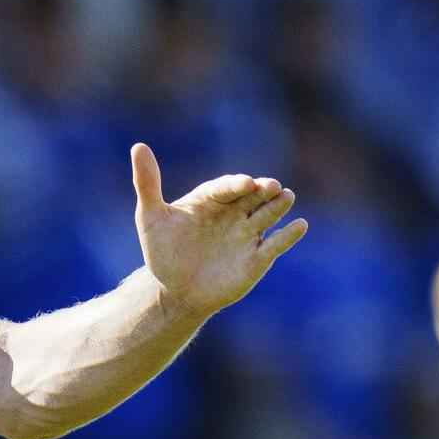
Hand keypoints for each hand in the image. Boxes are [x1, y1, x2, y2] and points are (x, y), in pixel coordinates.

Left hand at [130, 143, 306, 317]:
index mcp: (210, 200)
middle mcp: (233, 213)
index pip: (226, 187)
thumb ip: (147, 183)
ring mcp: (246, 234)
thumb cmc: (162, 253)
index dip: (235, 184)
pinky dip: (289, 235)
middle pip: (252, 197)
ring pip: (267, 215)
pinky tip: (300, 226)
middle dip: (263, 190)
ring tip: (287, 196)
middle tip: (273, 185)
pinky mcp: (257, 257)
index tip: (244, 183)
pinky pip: (276, 244)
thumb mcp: (150, 218)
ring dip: (278, 206)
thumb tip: (138, 146)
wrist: (176, 292)